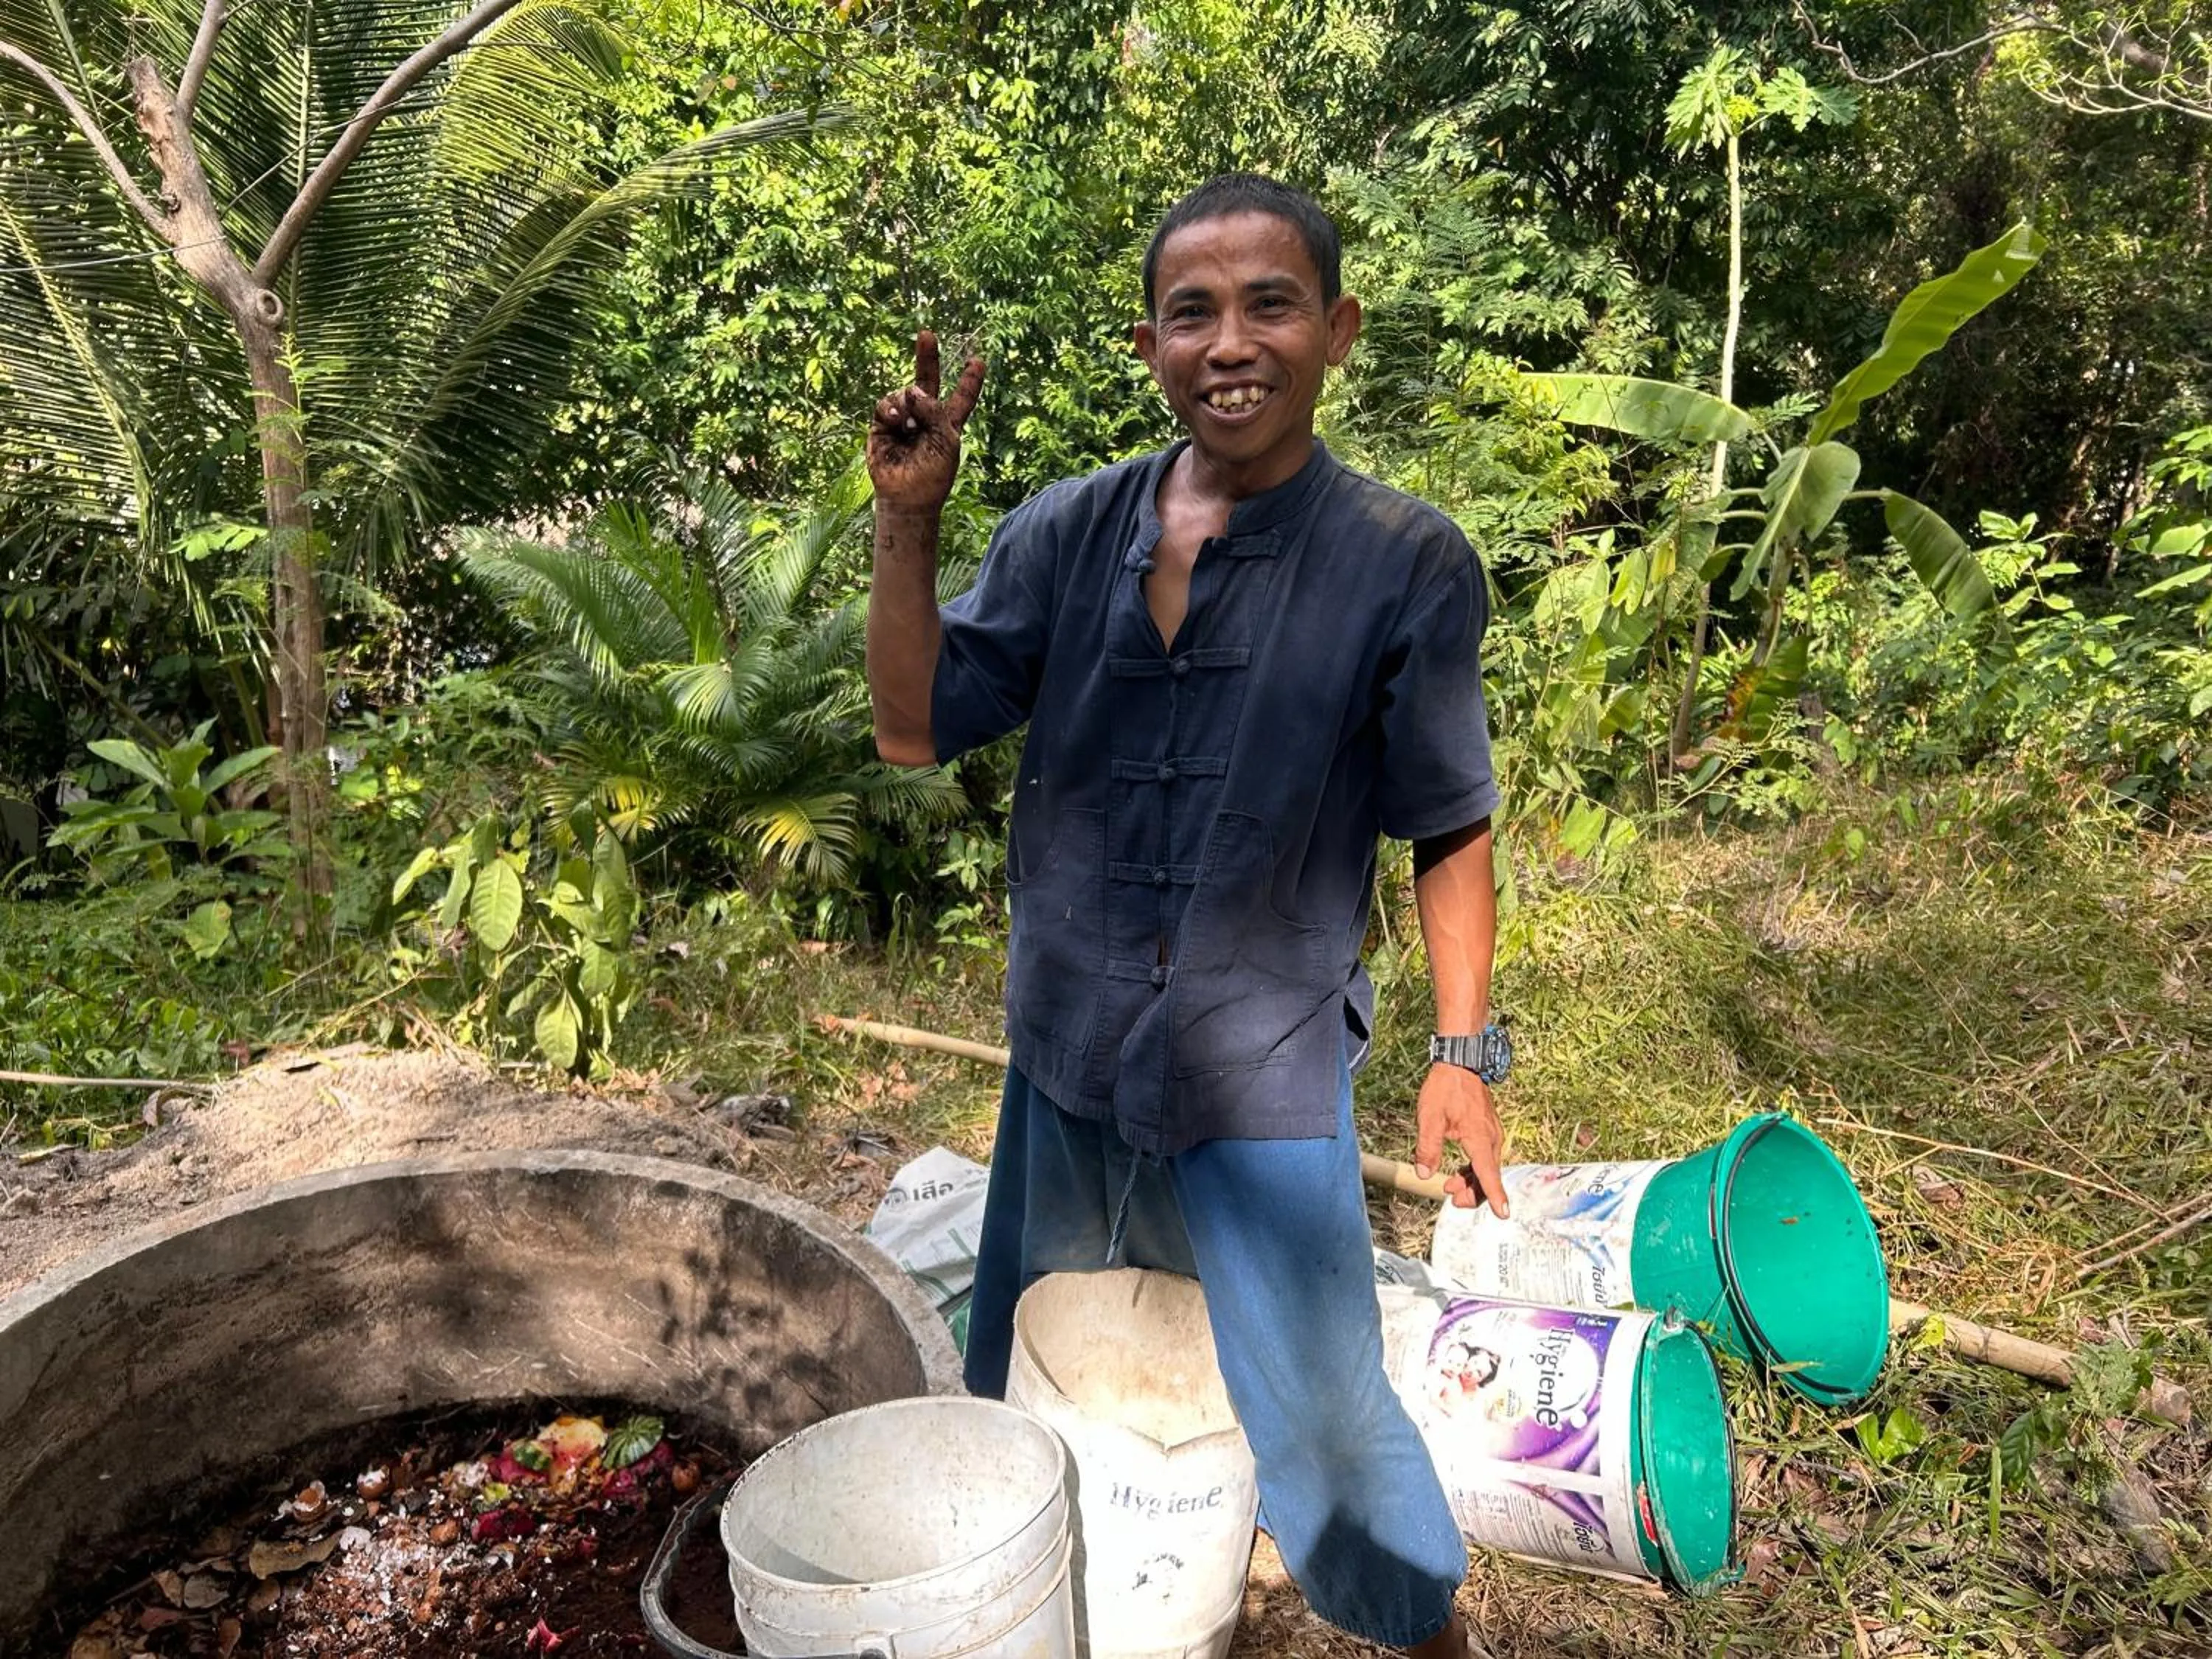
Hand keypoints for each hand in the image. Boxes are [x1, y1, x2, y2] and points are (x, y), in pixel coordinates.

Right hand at [868, 329, 985, 512]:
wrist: (907, 496)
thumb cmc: (933, 474)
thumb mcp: (946, 440)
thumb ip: (935, 411)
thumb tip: (913, 389)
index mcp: (948, 422)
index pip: (961, 397)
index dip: (969, 380)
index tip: (977, 360)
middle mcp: (926, 417)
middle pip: (927, 380)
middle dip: (927, 357)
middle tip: (926, 334)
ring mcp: (903, 419)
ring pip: (904, 392)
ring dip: (908, 403)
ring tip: (909, 426)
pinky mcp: (882, 424)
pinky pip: (886, 403)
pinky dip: (891, 408)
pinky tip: (896, 421)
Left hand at [1414, 1064, 1508, 1216]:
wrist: (1460, 1063)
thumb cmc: (1446, 1088)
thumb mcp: (1430, 1118)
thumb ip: (1428, 1147)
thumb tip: (1425, 1174)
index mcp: (1480, 1139)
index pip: (1489, 1175)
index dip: (1495, 1196)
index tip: (1503, 1214)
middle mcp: (1491, 1139)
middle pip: (1489, 1177)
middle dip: (1474, 1194)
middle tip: (1452, 1200)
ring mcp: (1492, 1134)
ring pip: (1488, 1168)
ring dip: (1472, 1182)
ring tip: (1450, 1187)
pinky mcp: (1488, 1130)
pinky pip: (1486, 1158)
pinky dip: (1474, 1170)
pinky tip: (1459, 1172)